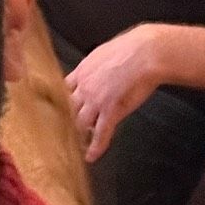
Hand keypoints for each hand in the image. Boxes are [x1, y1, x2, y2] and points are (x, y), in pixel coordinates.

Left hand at [64, 26, 164, 161]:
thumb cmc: (130, 48)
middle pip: (68, 108)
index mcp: (82, 71)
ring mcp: (96, 100)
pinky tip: (92, 156)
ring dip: (78, 135)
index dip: (61, 102)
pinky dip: (96, 146)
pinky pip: (101, 133)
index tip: (58, 111)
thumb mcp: (102, 53)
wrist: (145, 53)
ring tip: (75, 146)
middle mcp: (85, 87)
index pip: (63, 90)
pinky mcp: (112, 111)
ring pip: (80, 122)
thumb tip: (94, 69)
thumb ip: (94, 65)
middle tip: (62, 133)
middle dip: (65, 121)